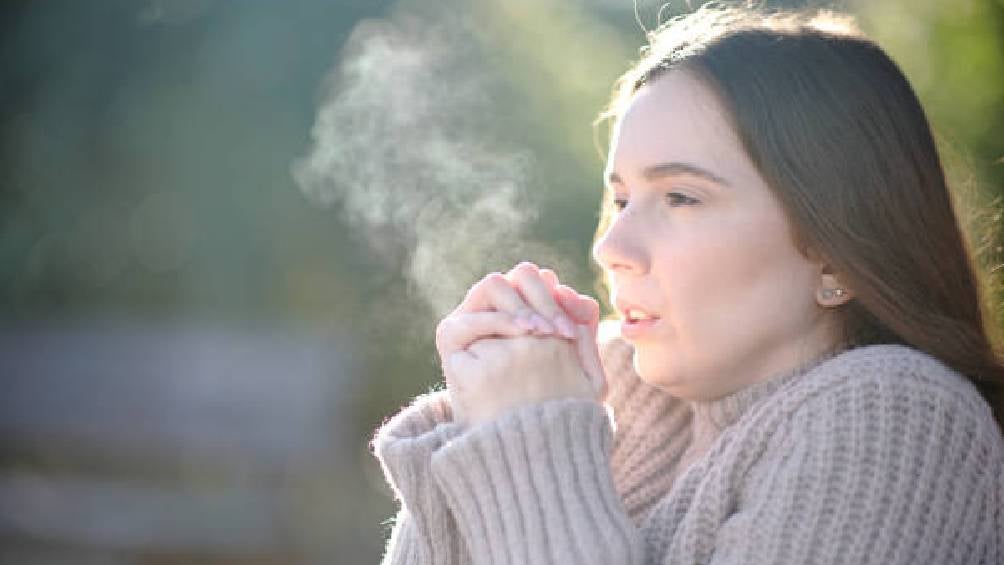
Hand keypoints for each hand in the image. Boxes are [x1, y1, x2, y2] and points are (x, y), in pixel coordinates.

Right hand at [435, 262, 605, 425]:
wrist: (520, 447)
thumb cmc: (552, 408)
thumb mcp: (578, 370)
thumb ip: (583, 332)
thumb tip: (581, 297)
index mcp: (524, 312)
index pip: (540, 281)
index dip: (557, 297)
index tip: (570, 331)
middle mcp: (498, 313)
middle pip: (519, 276)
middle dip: (542, 298)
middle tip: (557, 333)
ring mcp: (473, 324)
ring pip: (494, 286)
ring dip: (520, 304)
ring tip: (538, 332)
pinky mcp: (451, 340)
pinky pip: (469, 319)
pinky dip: (498, 320)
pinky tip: (521, 335)